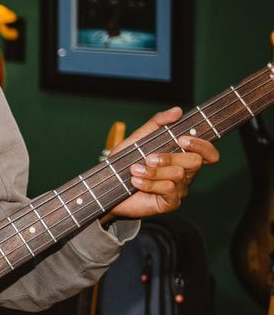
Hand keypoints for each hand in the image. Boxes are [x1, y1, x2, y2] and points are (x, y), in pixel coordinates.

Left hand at [104, 107, 219, 222]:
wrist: (106, 187)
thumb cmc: (124, 163)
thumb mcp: (138, 139)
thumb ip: (157, 124)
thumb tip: (178, 111)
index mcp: (182, 157)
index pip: (208, 153)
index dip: (202, 145)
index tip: (181, 140)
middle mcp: (185, 174)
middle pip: (195, 162)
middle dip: (170, 157)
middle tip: (148, 157)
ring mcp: (179, 189)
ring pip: (179, 175)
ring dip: (153, 171)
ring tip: (134, 170)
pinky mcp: (170, 203)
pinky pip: (169, 190)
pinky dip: (149, 183)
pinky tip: (135, 181)